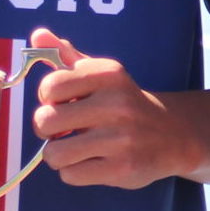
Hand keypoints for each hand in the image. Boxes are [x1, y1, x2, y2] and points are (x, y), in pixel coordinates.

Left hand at [29, 30, 200, 189]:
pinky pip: (70, 175)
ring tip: (75, 148)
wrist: (172, 134)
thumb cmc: (124, 102)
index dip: (48, 98)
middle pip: (45, 121)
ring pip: (54, 153)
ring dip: (59, 154)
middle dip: (47, 129)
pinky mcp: (122, 169)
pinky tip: (91, 161)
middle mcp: (115, 104)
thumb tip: (37, 35)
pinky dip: (74, 171)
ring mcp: (120, 139)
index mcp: (108, 75)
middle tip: (64, 129)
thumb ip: (67, 56)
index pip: (50, 86)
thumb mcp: (102, 74)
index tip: (62, 101)